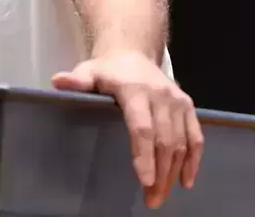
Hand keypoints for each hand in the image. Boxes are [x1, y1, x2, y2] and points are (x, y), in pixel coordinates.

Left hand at [52, 50, 203, 208]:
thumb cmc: (107, 70)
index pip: (142, 127)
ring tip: (161, 196)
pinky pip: (196, 136)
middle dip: (160, 173)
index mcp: (134, 90)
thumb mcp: (88, 72)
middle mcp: (160, 96)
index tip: (144, 180)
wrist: (133, 54)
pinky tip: (185, 181)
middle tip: (152, 200)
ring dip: (174, 172)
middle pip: (164, 140)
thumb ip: (76, 81)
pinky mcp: (188, 106)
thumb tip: (57, 81)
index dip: (144, 155)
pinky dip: (194, 160)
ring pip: (181, 142)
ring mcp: (177, 101)